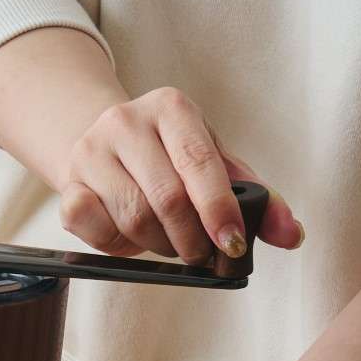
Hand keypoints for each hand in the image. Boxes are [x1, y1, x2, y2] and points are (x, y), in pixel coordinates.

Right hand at [59, 87, 303, 263]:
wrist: (105, 145)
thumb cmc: (170, 159)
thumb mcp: (217, 167)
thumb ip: (257, 200)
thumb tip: (293, 235)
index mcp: (172, 108)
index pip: (199, 163)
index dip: (218, 210)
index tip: (231, 245)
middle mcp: (126, 121)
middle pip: (167, 199)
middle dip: (191, 239)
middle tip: (199, 252)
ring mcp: (91, 150)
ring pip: (132, 218)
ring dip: (158, 244)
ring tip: (168, 242)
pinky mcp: (67, 183)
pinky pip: (91, 225)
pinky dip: (114, 243)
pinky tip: (127, 235)